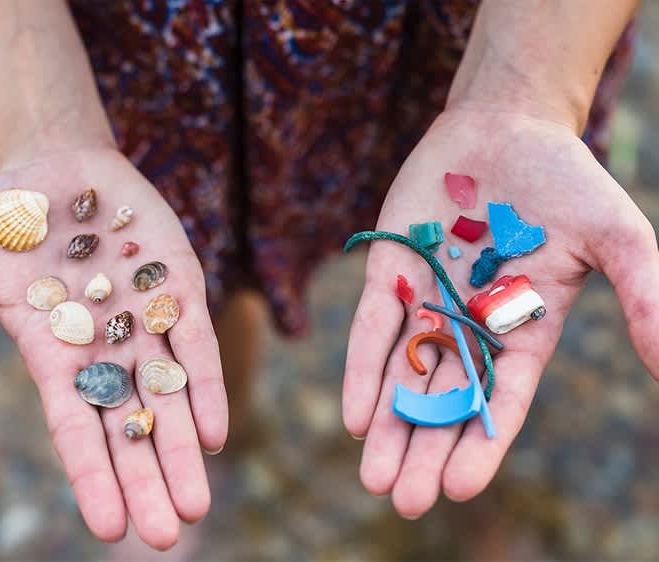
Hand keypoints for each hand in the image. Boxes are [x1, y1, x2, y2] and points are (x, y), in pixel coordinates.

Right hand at [0, 146, 227, 547]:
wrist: (55, 164)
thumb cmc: (1, 219)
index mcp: (55, 356)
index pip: (76, 428)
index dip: (93, 476)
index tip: (110, 528)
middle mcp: (105, 350)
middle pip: (130, 426)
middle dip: (148, 480)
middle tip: (167, 535)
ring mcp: (146, 320)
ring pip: (169, 396)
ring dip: (182, 449)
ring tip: (195, 505)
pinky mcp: (177, 288)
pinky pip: (195, 343)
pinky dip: (204, 384)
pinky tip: (213, 431)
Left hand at [342, 108, 658, 517]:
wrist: (505, 128)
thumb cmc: (566, 182)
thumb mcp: (618, 238)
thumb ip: (645, 298)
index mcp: (524, 330)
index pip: (503, 399)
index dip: (482, 443)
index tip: (460, 488)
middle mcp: (470, 325)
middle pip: (446, 400)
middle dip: (426, 449)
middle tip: (405, 502)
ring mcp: (426, 300)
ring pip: (404, 375)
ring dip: (389, 426)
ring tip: (374, 478)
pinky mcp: (389, 273)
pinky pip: (372, 328)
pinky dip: (363, 368)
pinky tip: (355, 415)